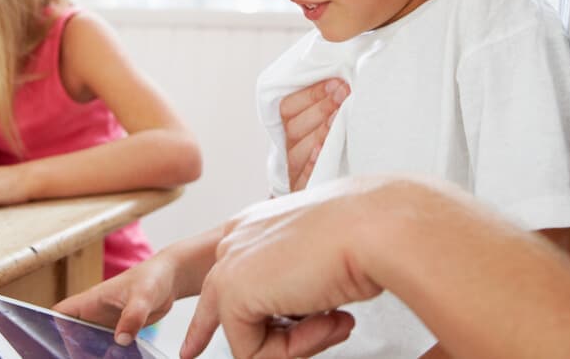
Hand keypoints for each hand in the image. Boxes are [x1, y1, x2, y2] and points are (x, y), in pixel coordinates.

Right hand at [53, 254, 178, 346]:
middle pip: (70, 335)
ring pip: (88, 344)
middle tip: (77, 358)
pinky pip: (106, 348)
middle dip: (69, 348)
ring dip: (89, 355)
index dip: (48, 328)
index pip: (58, 314)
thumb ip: (132, 316)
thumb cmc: (153, 277)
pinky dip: (107, 356)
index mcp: (91, 301)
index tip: (51, 344)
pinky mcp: (118, 332)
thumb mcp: (143, 296)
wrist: (170, 279)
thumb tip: (121, 340)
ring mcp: (105, 324)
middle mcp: (94, 314)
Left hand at [181, 178, 396, 358]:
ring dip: (299, 342)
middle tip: (280, 339)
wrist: (378, 227)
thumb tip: (306, 316)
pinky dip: (295, 349)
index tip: (192, 349)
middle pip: (223, 309)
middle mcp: (239, 238)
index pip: (229, 274)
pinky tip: (328, 321)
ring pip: (247, 336)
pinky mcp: (231, 291)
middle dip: (268, 339)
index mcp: (260, 224)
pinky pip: (252, 353)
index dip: (213, 319)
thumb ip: (303, 286)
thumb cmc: (370, 234)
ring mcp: (230, 263)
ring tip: (337, 321)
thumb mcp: (329, 261)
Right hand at [279, 78, 347, 191]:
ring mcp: (295, 171)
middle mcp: (290, 148)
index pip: (288, 108)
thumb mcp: (331, 123)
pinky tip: (321, 151)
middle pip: (294, 127)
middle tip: (343, 93)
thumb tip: (344, 78)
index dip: (310, 94)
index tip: (336, 83)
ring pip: (296, 151)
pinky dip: (310, 165)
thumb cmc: (341, 149)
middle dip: (320, 108)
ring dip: (318, 132)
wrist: (338, 196)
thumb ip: (331, 102)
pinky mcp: (303, 191)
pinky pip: (301, 179)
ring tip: (338, 118)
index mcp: (292, 129)